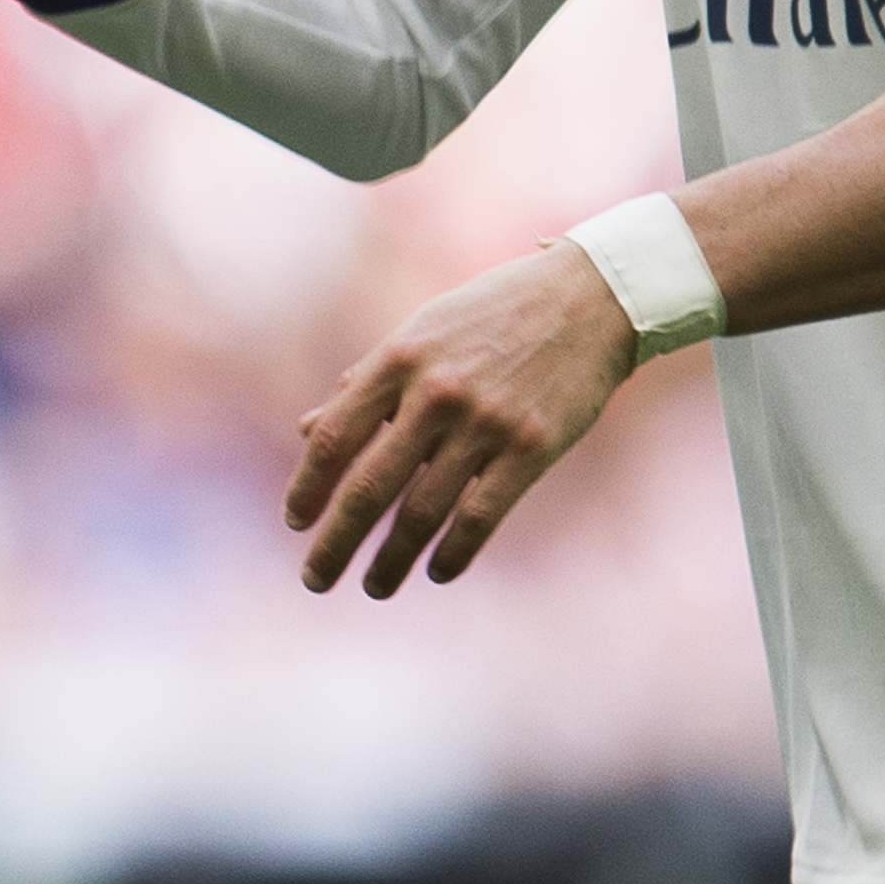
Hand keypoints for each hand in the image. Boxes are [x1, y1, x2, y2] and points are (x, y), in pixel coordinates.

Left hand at [282, 240, 640, 595]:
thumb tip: (305, 431)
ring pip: (423, 512)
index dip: (307, 488)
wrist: (590, 298)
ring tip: (376, 585)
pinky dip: (453, 553)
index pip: (334, 438)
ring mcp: (485, 423)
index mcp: (398, 360)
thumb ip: (365, 383)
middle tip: (315, 579)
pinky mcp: (532, 447)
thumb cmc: (491, 315)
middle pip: (370, 487)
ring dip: (392, 560)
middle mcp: (435, 393)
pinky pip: (481, 516)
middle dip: (336, 541)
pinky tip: (437, 573)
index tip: (294, 523)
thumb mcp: (419, 333)